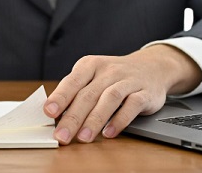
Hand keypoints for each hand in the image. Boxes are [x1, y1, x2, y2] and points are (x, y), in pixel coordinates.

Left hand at [44, 44, 201, 144]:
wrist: (152, 67)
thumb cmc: (115, 76)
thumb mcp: (93, 77)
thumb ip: (76, 93)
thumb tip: (56, 116)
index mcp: (91, 65)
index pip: (73, 81)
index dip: (60, 97)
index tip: (49, 112)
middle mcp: (109, 71)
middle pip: (88, 94)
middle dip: (73, 117)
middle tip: (62, 135)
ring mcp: (128, 81)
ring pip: (109, 99)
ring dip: (95, 120)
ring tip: (83, 137)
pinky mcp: (145, 93)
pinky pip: (132, 106)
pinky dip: (120, 120)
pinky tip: (109, 132)